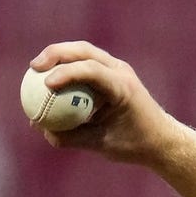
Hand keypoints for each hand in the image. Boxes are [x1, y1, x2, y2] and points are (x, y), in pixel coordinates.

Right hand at [27, 41, 183, 165]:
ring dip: (59, 56)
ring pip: (84, 52)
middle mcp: (121, 72)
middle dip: (56, 54)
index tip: (46, 84)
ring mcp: (117, 69)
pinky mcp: (112, 73)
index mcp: (123, 87)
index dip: (66, 73)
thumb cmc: (135, 144)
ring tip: (36, 68)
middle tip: (33, 67)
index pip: (92, 70)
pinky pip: (85, 64)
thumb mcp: (104, 145)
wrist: (161, 139)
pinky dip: (67, 67)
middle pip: (84, 51)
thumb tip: (44, 131)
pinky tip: (48, 78)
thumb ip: (73, 138)